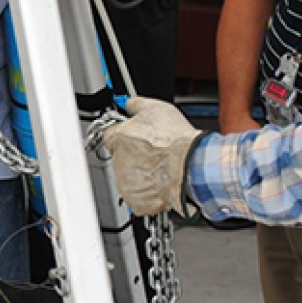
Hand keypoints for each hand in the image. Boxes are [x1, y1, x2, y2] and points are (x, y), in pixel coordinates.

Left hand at [101, 97, 203, 217]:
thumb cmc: (176, 141)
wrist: (192, 166)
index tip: (133, 136)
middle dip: (134, 155)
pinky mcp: (135, 199)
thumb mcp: (156, 108)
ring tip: (162, 167)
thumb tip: (127, 103)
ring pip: (129, 177)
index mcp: (119, 137)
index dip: (123, 135)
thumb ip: (135, 105)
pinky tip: (161, 182)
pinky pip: (138, 195)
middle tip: (154, 153)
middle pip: (120, 157)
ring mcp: (125, 181)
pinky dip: (148, 192)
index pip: (109, 134)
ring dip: (141, 173)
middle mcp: (118, 160)